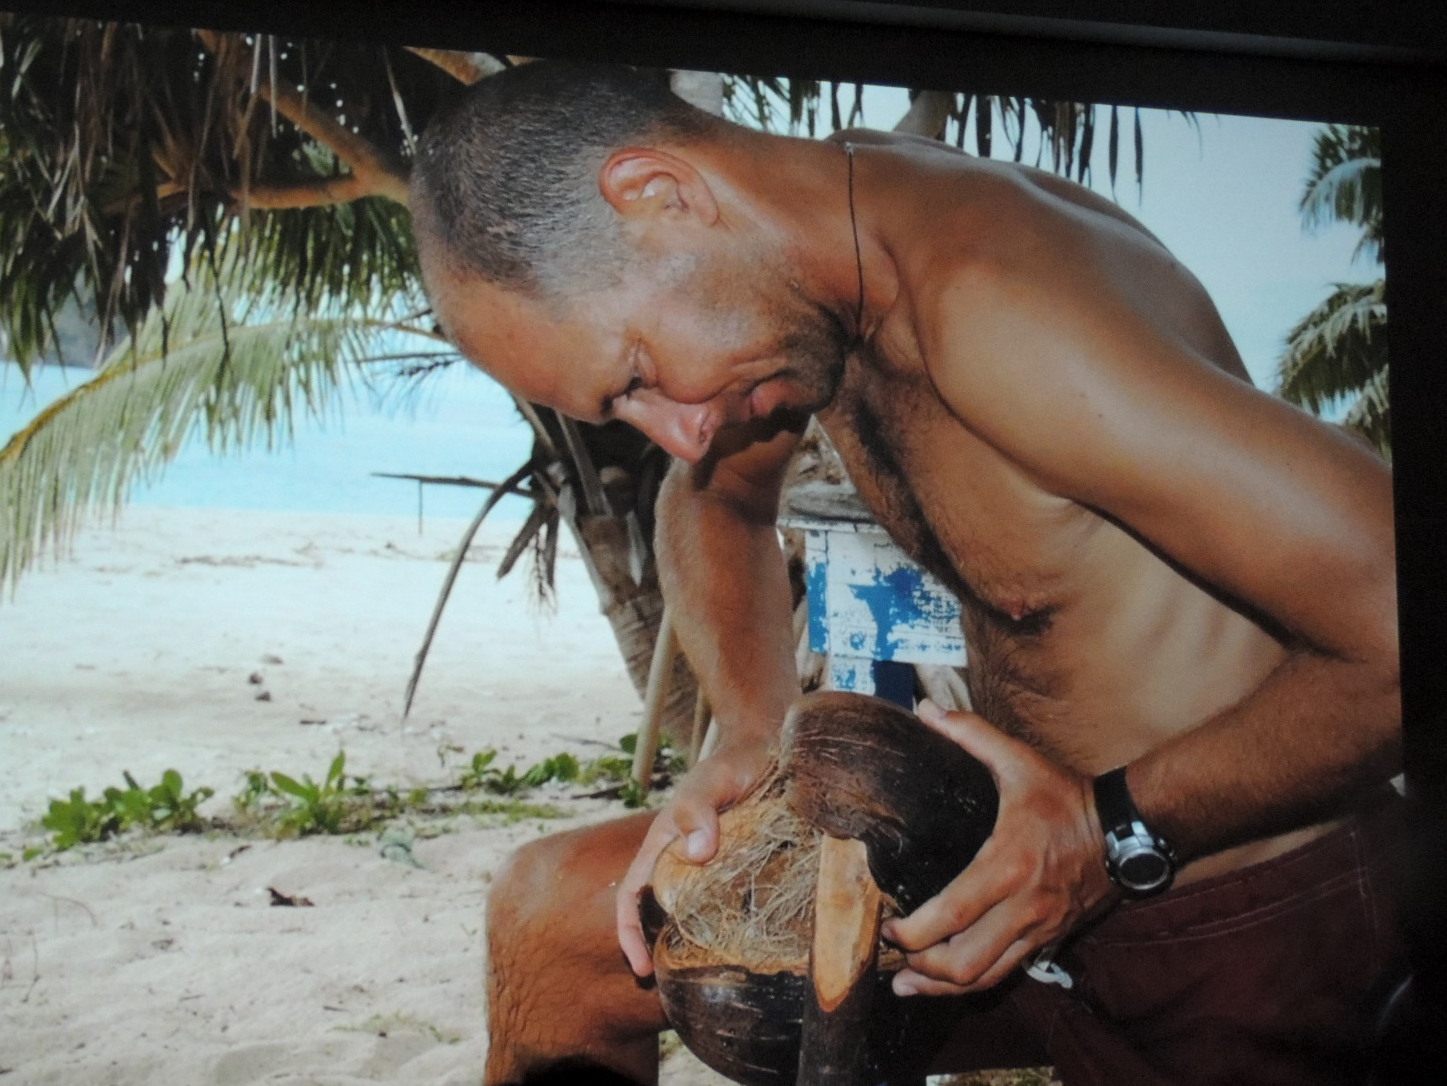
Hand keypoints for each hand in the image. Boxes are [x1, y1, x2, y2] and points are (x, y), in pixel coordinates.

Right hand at [616, 741, 774, 976]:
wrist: (773, 750)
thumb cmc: (733, 763)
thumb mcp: (710, 780)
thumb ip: (697, 810)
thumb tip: (698, 852)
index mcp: (663, 846)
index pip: (631, 897)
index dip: (629, 933)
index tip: (639, 966)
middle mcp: (684, 865)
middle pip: (662, 918)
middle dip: (663, 952)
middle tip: (679, 987)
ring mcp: (716, 873)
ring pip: (697, 920)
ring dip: (698, 949)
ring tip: (715, 978)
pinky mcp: (747, 875)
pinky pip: (734, 911)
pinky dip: (734, 934)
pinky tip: (750, 952)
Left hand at [881, 699, 1115, 995]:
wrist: (1127, 831)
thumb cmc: (1067, 797)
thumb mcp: (1019, 760)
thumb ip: (971, 734)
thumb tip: (926, 710)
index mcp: (1007, 864)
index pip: (953, 913)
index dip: (915, 932)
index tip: (889, 929)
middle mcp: (1023, 906)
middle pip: (966, 961)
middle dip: (923, 968)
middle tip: (894, 960)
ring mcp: (1039, 929)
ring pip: (987, 977)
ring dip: (945, 986)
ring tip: (911, 986)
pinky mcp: (1050, 939)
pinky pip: (1009, 973)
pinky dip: (976, 982)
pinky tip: (952, 982)